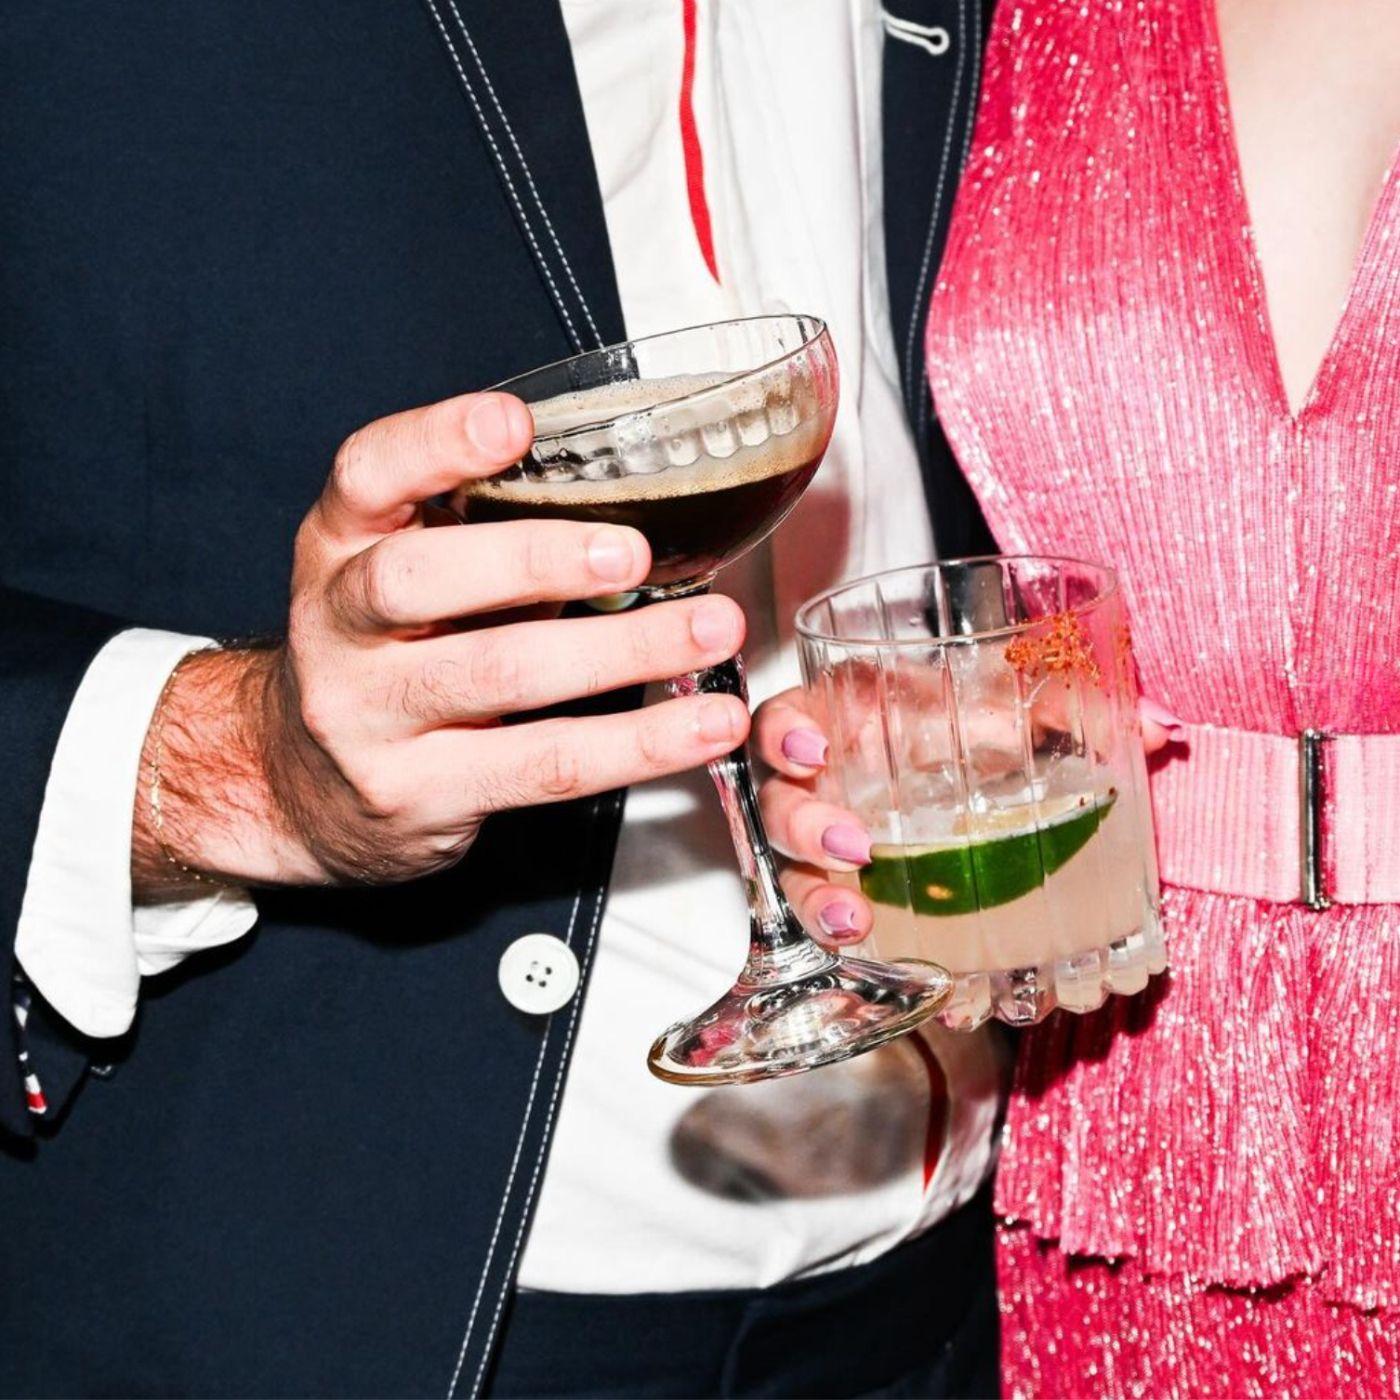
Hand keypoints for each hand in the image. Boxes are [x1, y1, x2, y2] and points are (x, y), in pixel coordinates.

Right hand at [132, 390, 749, 893]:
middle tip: (630, 552)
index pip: (366, 475)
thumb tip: (632, 500)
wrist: (299, 785)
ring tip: (710, 631)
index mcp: (339, 544)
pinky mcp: (418, 792)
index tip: (514, 424)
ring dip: (622, 651)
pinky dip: (636, 744)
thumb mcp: (401, 573)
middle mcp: (338, 625)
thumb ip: (481, 533)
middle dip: (532, 559)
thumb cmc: (382, 654)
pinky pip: (543, 766)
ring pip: (497, 676)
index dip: (436, 444)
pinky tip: (699, 725)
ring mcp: (367, 716)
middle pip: (414, 579)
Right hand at [752, 687, 1179, 947]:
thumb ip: (1075, 706)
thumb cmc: (972, 719)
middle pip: (778, 806)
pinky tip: (904, 969)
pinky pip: (836, 923)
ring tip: (855, 925)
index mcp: (847, 717)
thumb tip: (1161, 730)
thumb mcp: (1016, 703)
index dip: (784, 735)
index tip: (811, 751)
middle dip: (803, 828)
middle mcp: (828, 781)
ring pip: (793, 874)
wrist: (976, 770)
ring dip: (817, 901)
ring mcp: (832, 843)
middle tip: (854, 848)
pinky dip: (860, 950)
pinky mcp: (852, 893)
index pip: (787, 718)